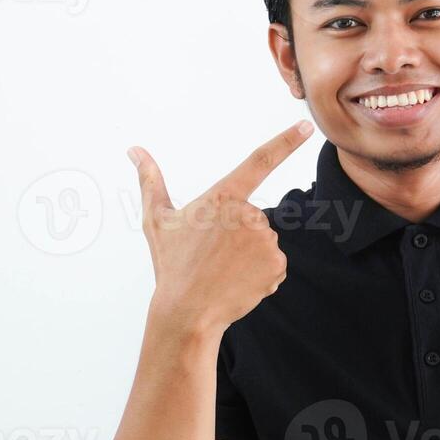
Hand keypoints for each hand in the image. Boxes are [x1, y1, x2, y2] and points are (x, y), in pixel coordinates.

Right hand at [128, 120, 312, 332]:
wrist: (187, 313)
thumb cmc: (171, 265)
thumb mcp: (157, 221)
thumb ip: (150, 181)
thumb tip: (134, 150)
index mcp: (222, 199)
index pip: (259, 161)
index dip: (286, 142)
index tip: (306, 126)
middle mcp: (249, 215)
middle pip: (251, 217)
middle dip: (236, 234)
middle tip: (213, 255)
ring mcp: (266, 241)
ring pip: (263, 241)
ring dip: (248, 254)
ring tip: (223, 270)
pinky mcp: (277, 265)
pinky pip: (273, 262)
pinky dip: (260, 272)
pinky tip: (238, 281)